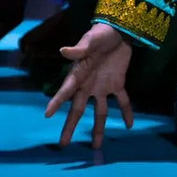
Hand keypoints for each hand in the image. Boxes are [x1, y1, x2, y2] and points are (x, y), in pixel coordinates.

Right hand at [44, 23, 133, 149]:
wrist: (119, 30)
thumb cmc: (101, 33)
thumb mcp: (91, 40)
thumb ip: (79, 48)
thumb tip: (63, 50)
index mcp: (79, 74)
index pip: (65, 91)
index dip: (56, 102)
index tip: (47, 115)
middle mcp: (88, 85)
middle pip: (78, 109)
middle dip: (70, 126)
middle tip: (63, 144)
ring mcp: (103, 86)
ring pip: (99, 112)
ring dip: (98, 128)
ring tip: (96, 146)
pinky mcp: (118, 84)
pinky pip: (122, 101)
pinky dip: (126, 112)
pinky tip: (129, 125)